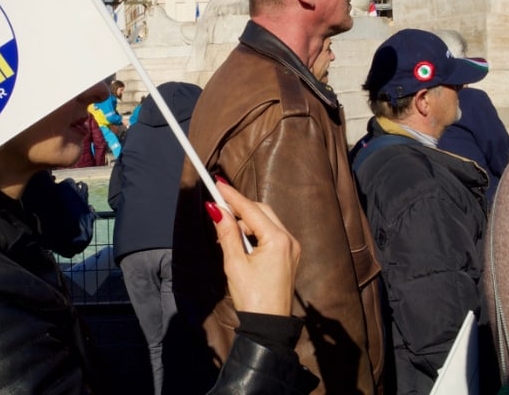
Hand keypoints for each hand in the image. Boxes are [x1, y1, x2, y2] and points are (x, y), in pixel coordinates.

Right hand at [206, 181, 300, 315]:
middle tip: (218, 207)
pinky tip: (238, 242)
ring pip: (266, 222)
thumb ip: (227, 234)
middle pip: (262, 211)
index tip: (217, 184)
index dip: (232, 196)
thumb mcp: (234, 264)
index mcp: (278, 240)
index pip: (251, 209)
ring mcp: (291, 249)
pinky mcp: (289, 257)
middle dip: (240, 208)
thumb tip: (217, 211)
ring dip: (246, 223)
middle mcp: (289, 240)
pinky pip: (271, 235)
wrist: (268, 326)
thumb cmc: (253, 298)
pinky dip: (254, 234)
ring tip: (225, 233)